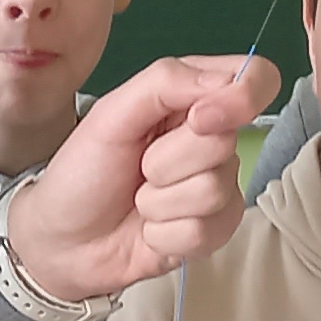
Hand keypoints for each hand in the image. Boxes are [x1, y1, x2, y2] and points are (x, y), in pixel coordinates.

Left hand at [5, 53, 280, 305]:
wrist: (63, 241)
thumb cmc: (83, 170)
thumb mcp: (111, 114)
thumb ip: (166, 82)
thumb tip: (229, 84)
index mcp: (193, 97)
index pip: (256, 79)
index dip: (240, 98)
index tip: (199, 119)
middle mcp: (214, 138)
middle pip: (226, 142)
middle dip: (167, 161)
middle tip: (138, 168)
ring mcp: (218, 186)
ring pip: (213, 191)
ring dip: (159, 202)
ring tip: (138, 200)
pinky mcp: (215, 230)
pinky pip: (206, 230)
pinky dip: (165, 233)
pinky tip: (148, 229)